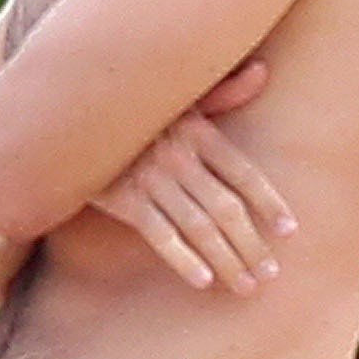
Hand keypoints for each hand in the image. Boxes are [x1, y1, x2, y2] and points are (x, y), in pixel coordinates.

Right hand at [91, 60, 294, 292]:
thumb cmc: (132, 108)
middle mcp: (180, 156)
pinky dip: (183, 259)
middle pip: (227, 208)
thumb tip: (263, 72)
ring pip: (200, 227)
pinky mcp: (123, 200)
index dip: (270, 203)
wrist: (69, 117)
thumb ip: (223, 91)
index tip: (289, 231)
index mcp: (199, 132)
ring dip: (227, 260)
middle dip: (252, 245)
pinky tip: (203, 281)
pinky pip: (160, 235)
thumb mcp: (177, 94)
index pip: (245, 173)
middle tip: (270, 274)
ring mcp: (152, 180)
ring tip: (246, 286)